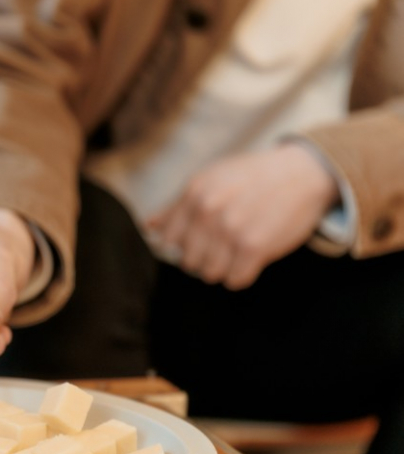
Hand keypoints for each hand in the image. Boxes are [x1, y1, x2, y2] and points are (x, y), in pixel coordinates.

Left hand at [146, 144, 339, 289]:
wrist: (303, 173)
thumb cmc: (253, 178)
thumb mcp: (211, 180)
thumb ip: (178, 205)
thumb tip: (150, 226)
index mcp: (194, 193)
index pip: (169, 239)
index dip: (185, 243)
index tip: (204, 238)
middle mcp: (208, 210)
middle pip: (189, 260)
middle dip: (206, 257)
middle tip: (226, 244)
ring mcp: (230, 229)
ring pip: (210, 274)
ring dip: (225, 268)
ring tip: (239, 250)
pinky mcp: (254, 247)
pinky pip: (235, 280)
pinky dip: (243, 275)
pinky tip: (252, 259)